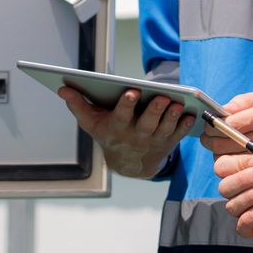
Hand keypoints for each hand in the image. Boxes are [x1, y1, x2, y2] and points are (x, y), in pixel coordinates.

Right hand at [56, 86, 195, 178]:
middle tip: (162, 97)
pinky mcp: (169, 142)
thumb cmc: (108, 134)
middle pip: (147, 123)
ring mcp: (154, 140)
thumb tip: (62, 88)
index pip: (122, 114)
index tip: (132, 92)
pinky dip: (184, 125)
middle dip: (155, 110)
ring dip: (172, 116)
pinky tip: (190, 113)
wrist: (129, 163)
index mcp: (117, 127)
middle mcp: (136, 135)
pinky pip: (179, 134)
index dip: (127, 104)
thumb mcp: (91, 122)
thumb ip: (77, 105)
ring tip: (177, 102)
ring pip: (165, 128)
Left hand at [200, 91, 252, 157]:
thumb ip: (241, 102)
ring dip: (218, 153)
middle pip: (228, 143)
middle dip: (211, 141)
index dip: (214, 125)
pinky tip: (228, 155)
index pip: (231, 123)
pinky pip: (243, 168)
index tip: (207, 125)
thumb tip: (221, 111)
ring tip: (215, 146)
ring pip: (233, 159)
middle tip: (206, 138)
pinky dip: (232, 163)